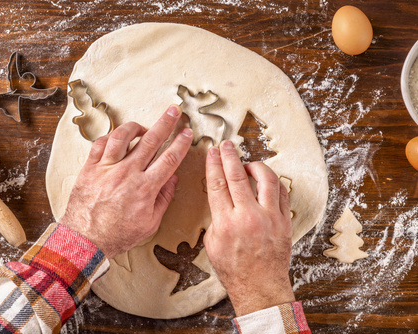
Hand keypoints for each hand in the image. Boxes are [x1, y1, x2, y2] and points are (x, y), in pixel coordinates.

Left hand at [60, 105, 192, 258]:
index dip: (181, 143)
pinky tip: (117, 139)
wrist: (85, 240)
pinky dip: (110, 138)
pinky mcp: (90, 169)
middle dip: (165, 123)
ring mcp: (107, 169)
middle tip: (173, 110)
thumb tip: (173, 179)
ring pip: (123, 136)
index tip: (187, 133)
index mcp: (145, 188)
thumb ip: (163, 199)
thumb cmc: (118, 235)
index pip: (169, 159)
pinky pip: (100, 144)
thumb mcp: (150, 223)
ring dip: (135, 127)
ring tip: (143, 127)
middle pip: (151, 141)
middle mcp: (127, 173)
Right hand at [204, 140, 294, 315]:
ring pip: (265, 179)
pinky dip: (273, 182)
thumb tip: (221, 199)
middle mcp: (248, 217)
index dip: (214, 165)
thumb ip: (216, 218)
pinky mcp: (284, 220)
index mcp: (226, 223)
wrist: (260, 286)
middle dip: (230, 156)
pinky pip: (281, 192)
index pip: (217, 184)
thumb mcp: (212, 243)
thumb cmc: (234, 269)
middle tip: (227, 145)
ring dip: (255, 166)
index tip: (212, 152)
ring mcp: (269, 217)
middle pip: (237, 176)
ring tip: (248, 163)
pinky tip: (266, 180)